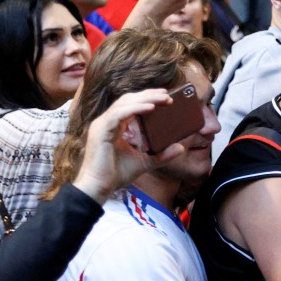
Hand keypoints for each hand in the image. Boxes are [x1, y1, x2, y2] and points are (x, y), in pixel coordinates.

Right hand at [71, 89, 188, 203]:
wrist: (98, 187)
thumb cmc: (115, 174)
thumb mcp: (144, 162)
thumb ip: (161, 155)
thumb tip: (181, 148)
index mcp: (113, 125)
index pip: (129, 104)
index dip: (146, 98)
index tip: (164, 95)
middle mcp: (106, 122)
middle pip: (127, 100)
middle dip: (148, 95)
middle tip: (167, 93)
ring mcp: (102, 125)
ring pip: (124, 104)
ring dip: (145, 99)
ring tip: (163, 98)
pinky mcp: (101, 131)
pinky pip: (119, 115)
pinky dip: (135, 109)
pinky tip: (150, 108)